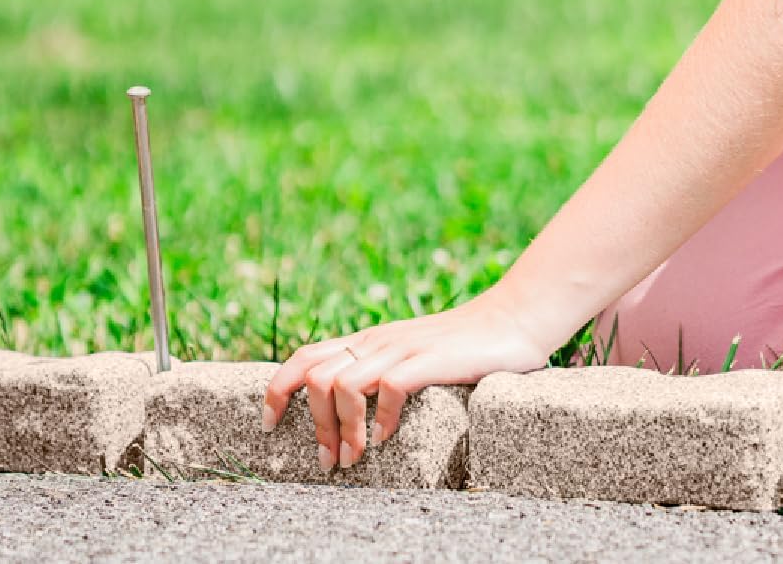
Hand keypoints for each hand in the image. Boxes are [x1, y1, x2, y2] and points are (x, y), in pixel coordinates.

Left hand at [261, 293, 550, 468]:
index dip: (278, 389)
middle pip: (314, 373)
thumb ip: (380, 371)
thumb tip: (342, 408)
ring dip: (342, 428)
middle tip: (327, 461)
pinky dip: (381, 418)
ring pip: (342, 383)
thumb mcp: (409, 355)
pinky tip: (388, 438)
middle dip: (311, 424)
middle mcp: (379, 341)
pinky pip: (390, 387)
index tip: (270, 425)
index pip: (306, 356)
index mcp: (370, 341)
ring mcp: (403, 348)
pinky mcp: (430, 359)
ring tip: (353, 460)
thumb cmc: (462, 347)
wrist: (512, 320)